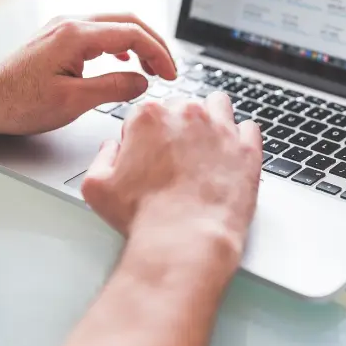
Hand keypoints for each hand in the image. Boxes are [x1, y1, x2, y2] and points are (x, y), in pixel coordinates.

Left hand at [0, 13, 176, 135]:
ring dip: (138, 43)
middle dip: (154, 44)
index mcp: (75, 35)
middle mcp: (69, 24)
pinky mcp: (58, 38)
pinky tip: (124, 60)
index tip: (171, 74)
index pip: (132, 33)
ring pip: (114, 24)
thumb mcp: (73, 102)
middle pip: (127, 21)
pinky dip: (120, 45)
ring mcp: (62, 28)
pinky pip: (99, 32)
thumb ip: (114, 88)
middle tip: (169, 69)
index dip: (158, 53)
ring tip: (151, 67)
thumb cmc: (18, 103)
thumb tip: (142, 81)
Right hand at [81, 92, 262, 274]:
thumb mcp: (97, 187)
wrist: (185, 240)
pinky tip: (231, 155)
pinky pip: (249, 128)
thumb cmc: (144, 216)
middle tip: (176, 158)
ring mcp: (221, 129)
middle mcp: (187, 115)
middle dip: (178, 127)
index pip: (146, 113)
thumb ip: (101, 157)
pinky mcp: (247, 148)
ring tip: (206, 147)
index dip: (144, 136)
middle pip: (182, 108)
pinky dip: (242, 138)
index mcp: (149, 117)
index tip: (148, 156)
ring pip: (218, 106)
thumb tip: (112, 148)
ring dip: (212, 119)